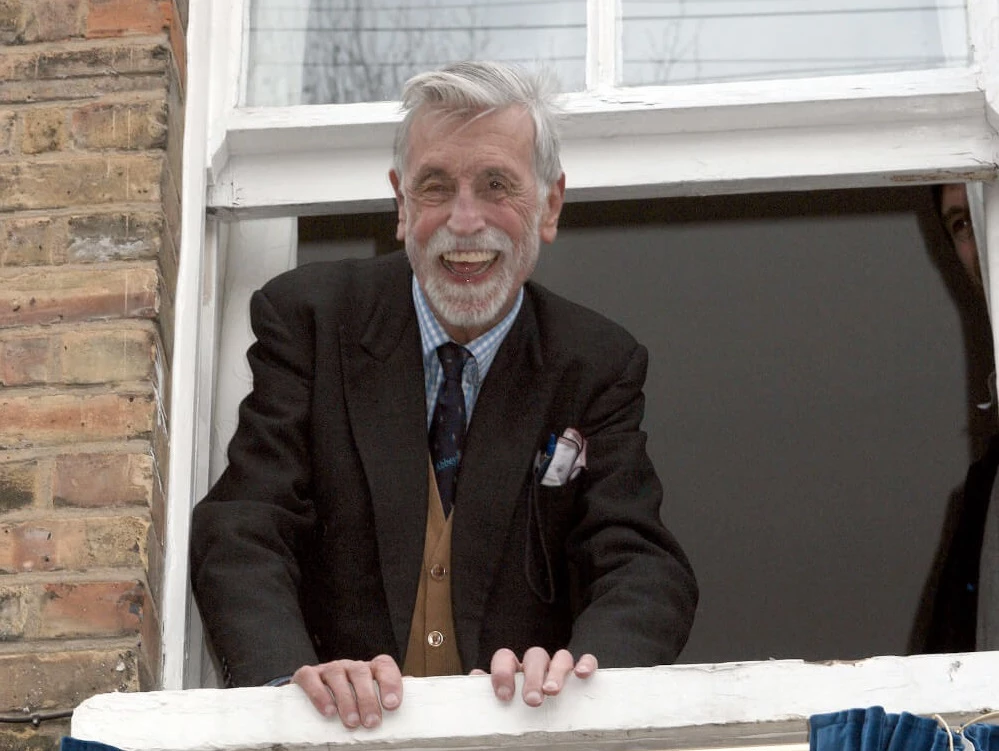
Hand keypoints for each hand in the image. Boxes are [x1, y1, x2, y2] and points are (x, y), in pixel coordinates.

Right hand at [292, 654, 401, 727]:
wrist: (312, 693)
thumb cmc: (348, 700)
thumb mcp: (369, 699)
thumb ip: (387, 697)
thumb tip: (414, 701)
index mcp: (369, 669)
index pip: (384, 666)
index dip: (390, 682)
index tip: (392, 704)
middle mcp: (350, 665)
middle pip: (361, 673)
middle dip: (367, 698)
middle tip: (372, 722)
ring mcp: (328, 668)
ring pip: (338, 675)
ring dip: (346, 700)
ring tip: (352, 723)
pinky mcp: (307, 675)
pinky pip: (311, 678)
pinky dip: (319, 694)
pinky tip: (327, 711)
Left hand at [472, 647, 596, 706]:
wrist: (542, 725)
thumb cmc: (519, 711)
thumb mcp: (503, 705)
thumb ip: (488, 692)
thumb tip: (474, 677)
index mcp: (515, 669)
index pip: (505, 656)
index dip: (503, 672)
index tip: (504, 696)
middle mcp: (536, 665)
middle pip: (535, 656)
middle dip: (532, 677)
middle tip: (531, 700)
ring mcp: (559, 667)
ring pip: (560, 656)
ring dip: (557, 672)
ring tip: (552, 691)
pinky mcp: (581, 672)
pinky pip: (587, 660)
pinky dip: (586, 663)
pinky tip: (581, 674)